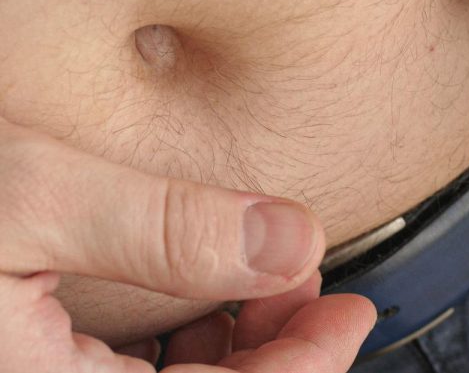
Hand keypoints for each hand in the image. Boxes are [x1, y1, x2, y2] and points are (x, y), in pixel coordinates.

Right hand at [0, 119, 374, 371]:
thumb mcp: (34, 196)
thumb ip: (164, 226)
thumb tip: (295, 240)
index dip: (306, 364)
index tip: (351, 313)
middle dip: (278, 346)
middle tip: (320, 287)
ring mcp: (36, 365)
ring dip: (232, 340)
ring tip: (268, 275)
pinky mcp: (26, 345)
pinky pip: (121, 362)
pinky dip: (180, 335)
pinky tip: (196, 291)